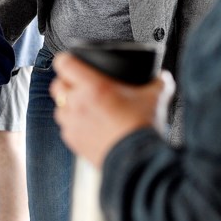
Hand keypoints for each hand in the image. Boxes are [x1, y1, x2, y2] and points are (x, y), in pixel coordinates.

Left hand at [51, 53, 170, 167]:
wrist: (138, 161)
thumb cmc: (142, 127)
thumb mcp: (155, 97)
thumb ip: (158, 82)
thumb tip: (162, 76)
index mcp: (93, 86)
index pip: (63, 63)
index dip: (67, 60)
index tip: (73, 62)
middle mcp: (77, 102)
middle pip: (57, 84)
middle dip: (67, 83)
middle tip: (81, 86)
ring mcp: (71, 122)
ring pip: (59, 106)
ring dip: (68, 104)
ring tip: (85, 107)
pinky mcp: (71, 139)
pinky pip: (65, 126)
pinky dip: (72, 124)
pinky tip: (88, 125)